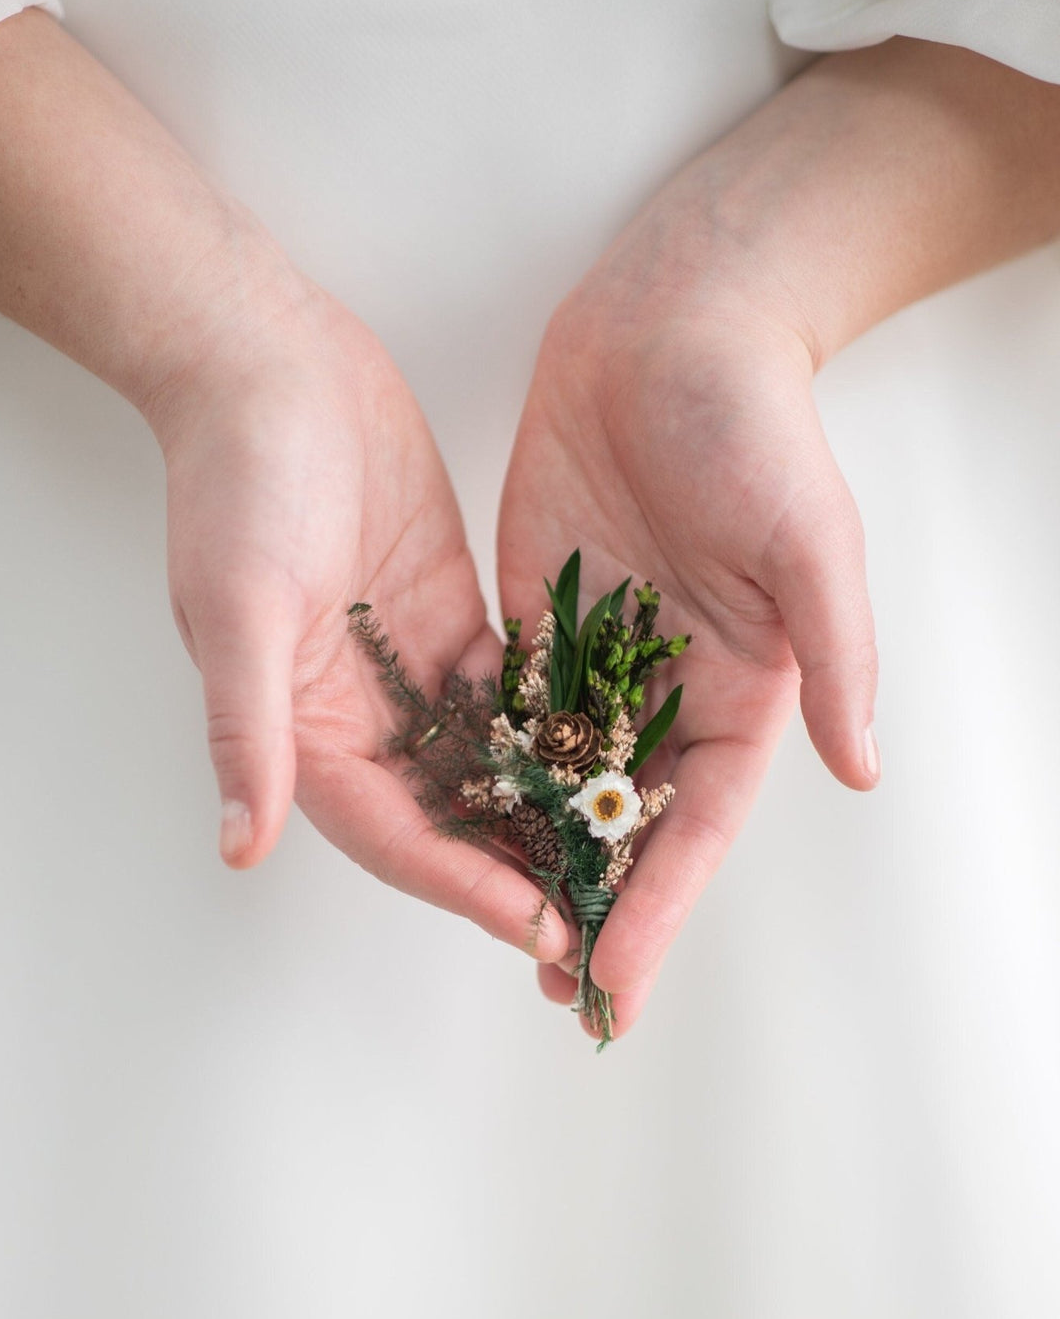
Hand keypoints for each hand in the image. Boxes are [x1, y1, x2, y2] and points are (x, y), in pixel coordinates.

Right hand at [144, 277, 569, 963]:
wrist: (270, 366)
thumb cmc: (239, 479)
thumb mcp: (240, 605)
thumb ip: (249, 727)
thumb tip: (241, 845)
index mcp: (304, 729)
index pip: (396, 836)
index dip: (466, 887)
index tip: (540, 925)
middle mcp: (359, 716)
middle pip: (450, 820)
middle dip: (518, 873)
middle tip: (600, 920)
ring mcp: (409, 670)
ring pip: (489, 767)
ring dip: (546, 814)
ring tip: (624, 860)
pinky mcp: (451, 621)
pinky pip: (512, 696)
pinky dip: (556, 732)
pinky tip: (619, 759)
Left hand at [503, 32, 1059, 1039]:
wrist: (669, 326)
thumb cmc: (754, 426)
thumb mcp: (808, 540)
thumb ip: (834, 655)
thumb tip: (864, 770)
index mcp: (745, 690)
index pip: (701, 823)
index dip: (661, 902)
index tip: (618, 972)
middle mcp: (671, 690)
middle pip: (630, 822)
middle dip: (596, 906)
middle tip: (555, 992)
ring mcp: (601, 658)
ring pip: (563, 782)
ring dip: (534, 859)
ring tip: (499, 936)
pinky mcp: (539, 616)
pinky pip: (509, 711)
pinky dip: (487, 772)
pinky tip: (454, 828)